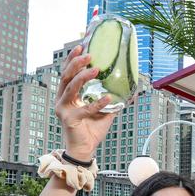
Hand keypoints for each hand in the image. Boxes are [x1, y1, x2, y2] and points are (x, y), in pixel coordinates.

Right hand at [56, 45, 115, 160]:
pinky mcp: (69, 119)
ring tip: (96, 69)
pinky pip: (84, 109)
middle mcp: (63, 100)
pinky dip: (97, 104)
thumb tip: (131, 91)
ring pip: (70, 88)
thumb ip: (113, 101)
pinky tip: (108, 98)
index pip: (68, 73)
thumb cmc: (92, 130)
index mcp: (69, 95)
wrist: (86, 149)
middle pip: (66, 76)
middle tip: (89, 54)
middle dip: (76, 63)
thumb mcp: (105, 111)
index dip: (73, 59)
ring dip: (82, 77)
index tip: (81, 46)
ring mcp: (64, 109)